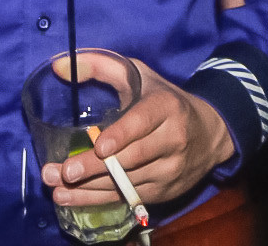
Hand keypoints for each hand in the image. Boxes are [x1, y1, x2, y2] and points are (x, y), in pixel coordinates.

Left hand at [43, 60, 236, 208]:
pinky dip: (97, 200)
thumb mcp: (140, 75)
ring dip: (89, 189)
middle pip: (132, 158)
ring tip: (57, 189)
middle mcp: (173, 141)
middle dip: (95, 168)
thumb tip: (59, 68)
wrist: (209, 135)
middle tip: (65, 172)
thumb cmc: (164, 100)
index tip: (99, 146)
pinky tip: (71, 199)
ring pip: (127, 183)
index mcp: (167, 106)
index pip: (143, 122)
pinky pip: (128, 198)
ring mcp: (170, 170)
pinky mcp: (164, 192)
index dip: (122, 135)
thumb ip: (102, 68)